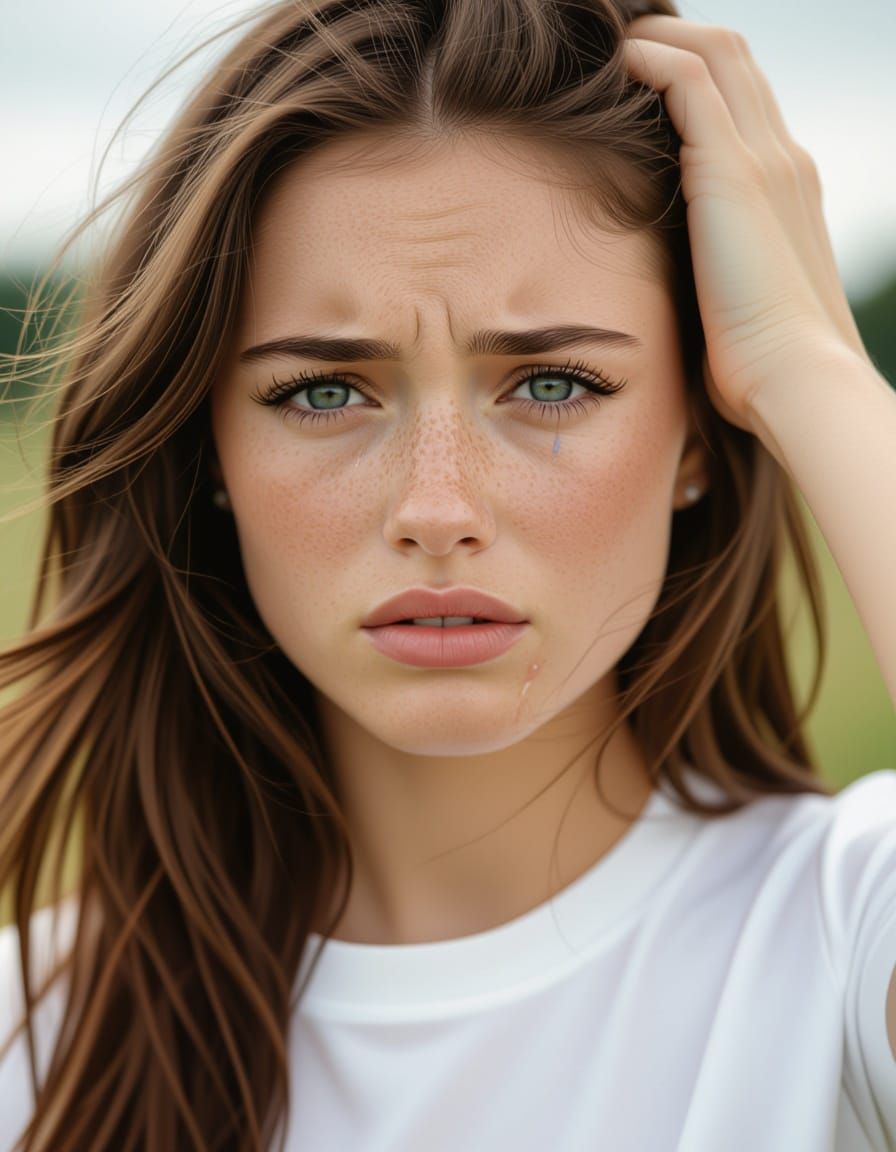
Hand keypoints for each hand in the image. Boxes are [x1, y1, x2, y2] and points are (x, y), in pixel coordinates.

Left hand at [622, 16, 871, 432]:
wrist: (794, 378)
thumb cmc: (761, 366)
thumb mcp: (737, 306)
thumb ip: (715, 277)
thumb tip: (679, 295)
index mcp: (787, 190)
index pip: (749, 103)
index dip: (700, 77)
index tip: (649, 81)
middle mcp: (783, 161)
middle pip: (737, 60)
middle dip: (680, 39)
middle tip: (627, 47)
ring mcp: (763, 160)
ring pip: (717, 53)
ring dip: (662, 38)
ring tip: (615, 48)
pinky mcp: (732, 172)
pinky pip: (690, 82)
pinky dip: (652, 60)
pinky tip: (618, 66)